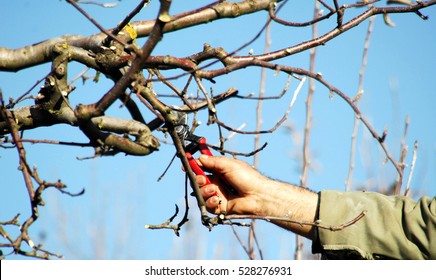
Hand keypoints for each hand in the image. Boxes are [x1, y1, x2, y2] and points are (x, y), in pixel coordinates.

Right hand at [195, 155, 317, 237]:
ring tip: (213, 190)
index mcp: (220, 171)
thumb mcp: (229, 165)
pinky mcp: (219, 207)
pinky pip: (208, 205)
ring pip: (201, 193)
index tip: (186, 164)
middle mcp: (218, 182)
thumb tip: (200, 158)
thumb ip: (213, 162)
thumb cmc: (248, 178)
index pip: (203, 167)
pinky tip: (217, 199)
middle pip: (199, 180)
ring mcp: (218, 194)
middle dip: (198, 179)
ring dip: (205, 191)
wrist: (258, 196)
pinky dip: (210, 202)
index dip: (194, 165)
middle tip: (202, 179)